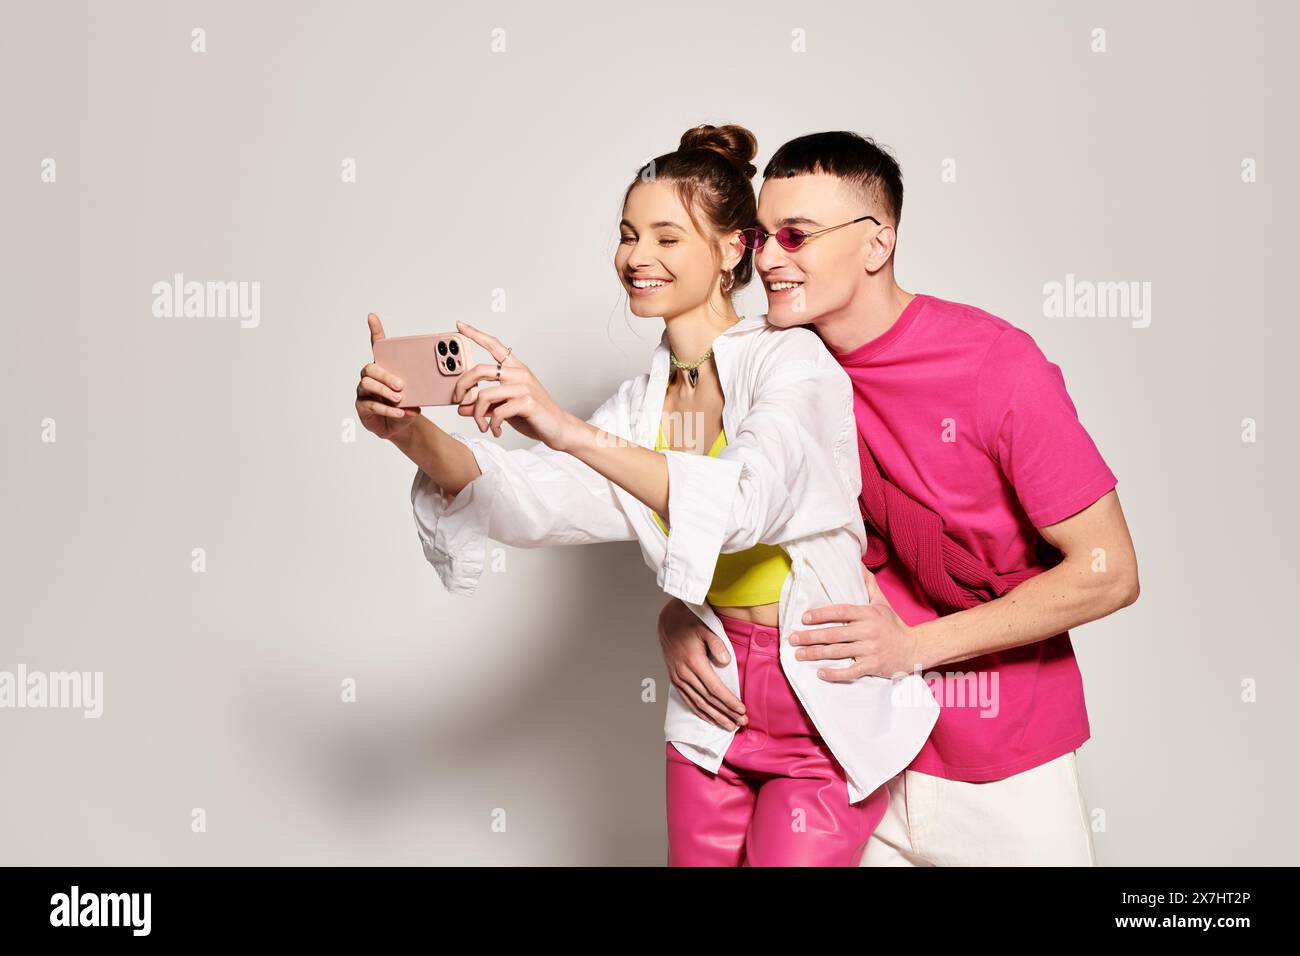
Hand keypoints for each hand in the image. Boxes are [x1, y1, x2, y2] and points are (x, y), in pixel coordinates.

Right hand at [357, 312, 421, 440]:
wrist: (402, 426)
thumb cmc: (407, 404)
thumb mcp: (418, 392)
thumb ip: (422, 384)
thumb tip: (431, 380)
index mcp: (385, 367)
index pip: (378, 346)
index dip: (375, 331)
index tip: (372, 317)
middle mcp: (371, 377)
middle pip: (371, 369)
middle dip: (385, 375)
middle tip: (401, 384)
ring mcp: (364, 392)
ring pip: (368, 385)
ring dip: (384, 391)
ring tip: (399, 398)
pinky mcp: (362, 407)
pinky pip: (371, 405)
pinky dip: (387, 409)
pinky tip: (400, 411)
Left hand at [451, 321, 582, 448]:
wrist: (558, 428)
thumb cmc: (534, 416)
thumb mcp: (504, 408)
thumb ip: (484, 405)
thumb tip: (462, 407)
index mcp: (515, 369)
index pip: (494, 346)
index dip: (475, 334)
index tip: (460, 325)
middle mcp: (519, 373)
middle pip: (480, 370)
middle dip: (462, 386)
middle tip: (458, 400)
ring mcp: (524, 386)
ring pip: (484, 395)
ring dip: (478, 414)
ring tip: (483, 425)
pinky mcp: (527, 402)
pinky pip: (497, 412)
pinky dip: (492, 424)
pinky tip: (496, 430)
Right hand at [657, 599, 747, 730]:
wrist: (669, 622)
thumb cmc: (690, 623)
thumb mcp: (706, 628)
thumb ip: (717, 644)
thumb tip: (726, 661)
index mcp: (693, 662)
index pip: (714, 688)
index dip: (728, 701)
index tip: (742, 710)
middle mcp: (684, 673)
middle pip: (708, 700)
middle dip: (726, 713)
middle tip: (741, 722)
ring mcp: (678, 678)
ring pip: (698, 704)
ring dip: (714, 717)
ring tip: (729, 726)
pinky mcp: (675, 680)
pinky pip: (688, 701)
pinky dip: (700, 712)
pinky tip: (710, 719)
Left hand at [789, 568, 922, 680]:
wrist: (914, 648)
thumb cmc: (893, 624)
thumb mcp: (882, 602)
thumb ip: (868, 584)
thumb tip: (858, 564)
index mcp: (867, 614)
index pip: (840, 611)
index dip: (821, 614)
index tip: (804, 618)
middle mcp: (868, 631)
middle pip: (834, 634)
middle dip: (810, 637)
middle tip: (792, 638)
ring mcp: (870, 650)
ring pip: (838, 652)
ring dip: (815, 654)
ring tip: (799, 654)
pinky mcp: (872, 666)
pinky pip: (850, 671)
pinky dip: (834, 674)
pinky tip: (820, 673)